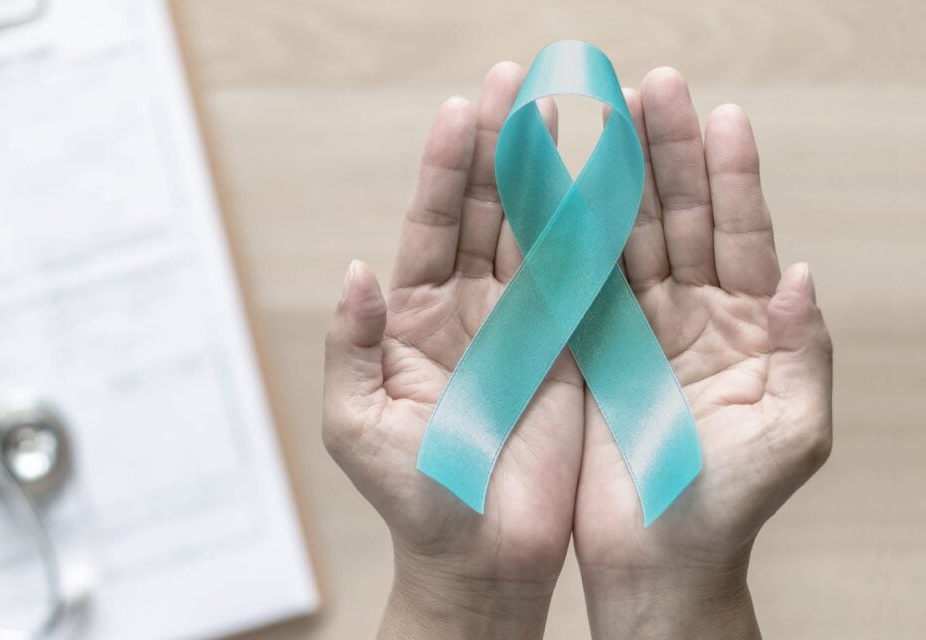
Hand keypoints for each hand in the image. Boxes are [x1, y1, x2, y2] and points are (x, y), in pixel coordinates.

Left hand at [323, 63, 577, 638]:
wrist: (481, 556)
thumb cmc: (411, 497)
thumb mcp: (357, 423)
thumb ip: (353, 344)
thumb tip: (356, 269)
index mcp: (414, 315)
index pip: (429, 223)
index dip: (443, 166)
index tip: (461, 108)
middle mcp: (469, 307)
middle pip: (486, 209)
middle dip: (502, 145)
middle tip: (522, 80)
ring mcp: (523, 323)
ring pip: (539, 230)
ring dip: (553, 172)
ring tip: (572, 108)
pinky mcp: (572, 348)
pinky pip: (585, 278)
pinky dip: (597, 229)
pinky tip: (610, 178)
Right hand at [573, 68, 833, 638]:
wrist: (655, 566)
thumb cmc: (728, 509)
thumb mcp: (791, 435)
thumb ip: (804, 351)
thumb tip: (799, 270)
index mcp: (744, 327)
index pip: (737, 234)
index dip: (729, 175)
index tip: (717, 114)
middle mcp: (687, 316)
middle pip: (674, 217)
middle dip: (661, 151)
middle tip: (642, 86)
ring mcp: (630, 329)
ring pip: (617, 238)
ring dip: (604, 177)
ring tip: (588, 114)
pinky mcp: (579, 350)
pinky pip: (568, 281)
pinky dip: (557, 233)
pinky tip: (545, 187)